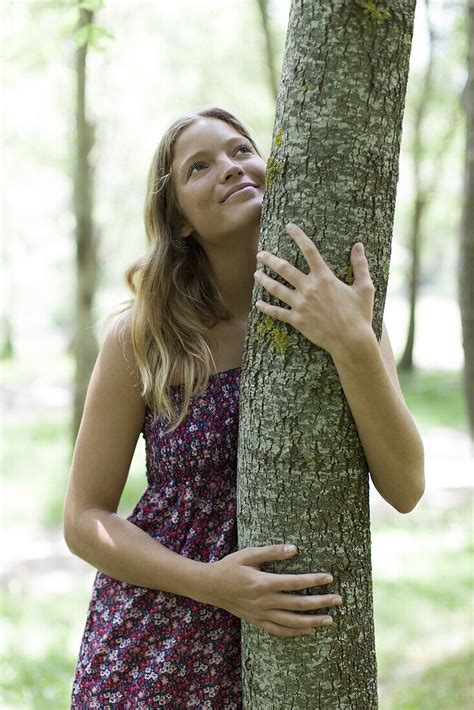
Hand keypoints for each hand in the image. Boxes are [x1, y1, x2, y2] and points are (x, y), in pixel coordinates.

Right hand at [206, 544, 342, 637]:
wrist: (210, 586)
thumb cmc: (230, 566)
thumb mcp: (249, 554)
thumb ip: (272, 552)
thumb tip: (295, 549)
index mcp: (263, 583)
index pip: (295, 583)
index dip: (314, 580)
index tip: (329, 578)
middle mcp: (264, 601)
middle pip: (298, 604)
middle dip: (321, 602)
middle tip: (339, 600)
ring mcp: (261, 614)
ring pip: (291, 622)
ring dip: (312, 621)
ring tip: (329, 619)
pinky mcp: (257, 621)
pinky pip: (279, 631)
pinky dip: (295, 632)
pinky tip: (308, 630)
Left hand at [254, 223, 374, 356]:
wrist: (351, 341)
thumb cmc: (359, 315)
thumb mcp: (364, 288)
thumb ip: (361, 265)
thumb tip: (358, 245)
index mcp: (325, 278)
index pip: (309, 250)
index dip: (298, 236)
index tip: (289, 226)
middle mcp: (309, 288)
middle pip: (285, 268)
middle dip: (270, 259)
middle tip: (261, 254)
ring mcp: (301, 305)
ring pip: (276, 288)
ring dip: (264, 280)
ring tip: (256, 273)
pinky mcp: (297, 320)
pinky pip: (277, 312)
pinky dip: (266, 308)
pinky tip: (258, 303)